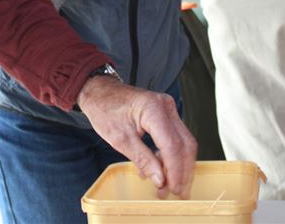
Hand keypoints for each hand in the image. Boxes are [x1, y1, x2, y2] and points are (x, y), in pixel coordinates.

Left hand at [77, 76, 196, 198]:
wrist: (99, 92)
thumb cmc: (105, 109)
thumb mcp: (120, 139)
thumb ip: (143, 159)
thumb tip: (160, 179)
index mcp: (153, 109)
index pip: (172, 145)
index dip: (175, 171)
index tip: (173, 189)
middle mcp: (166, 106)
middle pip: (185, 144)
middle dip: (183, 171)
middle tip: (178, 193)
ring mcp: (168, 109)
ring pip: (184, 142)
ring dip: (179, 166)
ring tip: (169, 186)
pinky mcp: (166, 114)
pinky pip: (175, 138)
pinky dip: (171, 156)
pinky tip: (161, 171)